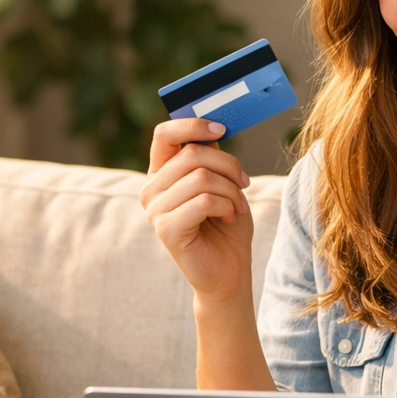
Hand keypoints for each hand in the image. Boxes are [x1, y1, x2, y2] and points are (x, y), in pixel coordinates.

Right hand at [139, 118, 252, 303]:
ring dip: (231, 191)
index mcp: (162, 174)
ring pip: (202, 177)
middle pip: (193, 154)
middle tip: (245, 184)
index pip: (164, 134)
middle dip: (229, 166)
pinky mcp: (166, 229)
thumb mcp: (224, 184)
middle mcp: (151, 190)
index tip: (221, 128)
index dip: (192, 125)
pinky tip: (230, 219)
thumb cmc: (227, 227)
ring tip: (237, 207)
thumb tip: (214, 128)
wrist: (228, 272)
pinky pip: (203, 201)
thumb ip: (213, 158)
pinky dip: (227, 207)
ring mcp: (155, 210)